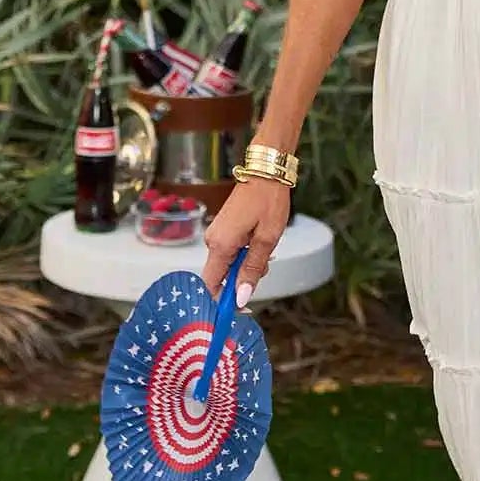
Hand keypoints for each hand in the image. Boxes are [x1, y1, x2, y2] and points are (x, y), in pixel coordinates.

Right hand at [201, 178, 290, 305]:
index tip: (242, 307)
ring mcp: (216, 235)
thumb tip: (241, 297)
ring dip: (246, 265)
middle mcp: (212, 242)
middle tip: (264, 266)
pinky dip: (244, 254)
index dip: (224, 301)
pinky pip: (230, 252)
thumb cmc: (268, 202)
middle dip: (242, 280)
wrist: (265, 173)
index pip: (211, 285)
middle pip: (220, 277)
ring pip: (228, 265)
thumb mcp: (266, 240)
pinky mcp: (222, 230)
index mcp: (220, 246)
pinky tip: (259, 242)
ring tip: (265, 248)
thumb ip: (252, 269)